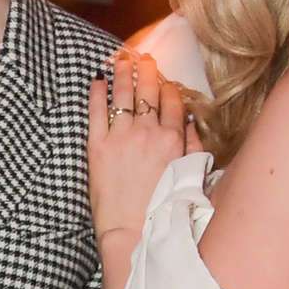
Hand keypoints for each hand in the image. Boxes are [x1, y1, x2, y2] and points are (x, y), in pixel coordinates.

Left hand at [86, 48, 196, 243]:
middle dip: (146, 71)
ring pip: (123, 95)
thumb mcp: (189, 176)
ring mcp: (121, 137)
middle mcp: (148, 132)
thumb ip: (192, 147)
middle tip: (143, 58)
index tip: (164, 80)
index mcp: (173, 139)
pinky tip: (97, 81)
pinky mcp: (97, 146)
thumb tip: (191, 124)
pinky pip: (97, 111)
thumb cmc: (163, 209)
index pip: (172, 102)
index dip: (168, 87)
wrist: (134, 230)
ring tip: (121, 59)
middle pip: (148, 92)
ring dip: (123, 73)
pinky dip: (97, 93)